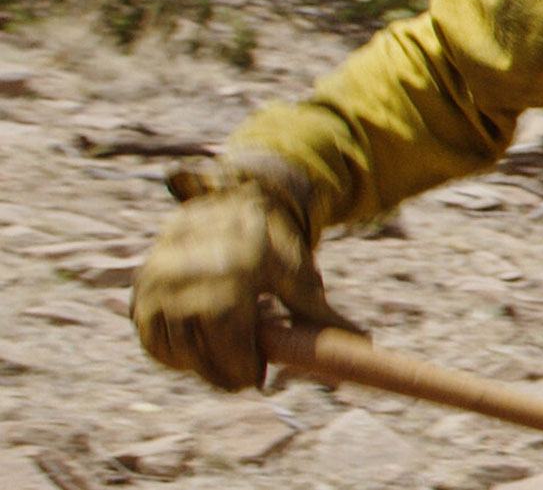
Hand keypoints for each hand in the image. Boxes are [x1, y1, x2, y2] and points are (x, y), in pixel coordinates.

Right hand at [131, 164, 358, 390]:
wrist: (226, 203)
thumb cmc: (271, 242)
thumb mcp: (297, 272)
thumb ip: (320, 312)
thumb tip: (364, 341)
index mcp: (230, 266)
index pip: (226, 329)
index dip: (239, 362)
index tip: (256, 378)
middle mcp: (186, 273)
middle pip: (196, 343)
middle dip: (220, 370)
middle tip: (242, 379)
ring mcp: (157, 281)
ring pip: (171, 345)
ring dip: (196, 365)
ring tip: (223, 362)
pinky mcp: (141, 290)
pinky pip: (150, 337)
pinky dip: (172, 353)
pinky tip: (198, 351)